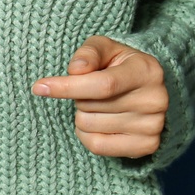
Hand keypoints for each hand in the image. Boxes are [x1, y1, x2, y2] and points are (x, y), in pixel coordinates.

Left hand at [32, 35, 167, 158]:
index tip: (39, 87)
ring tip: (96, 105)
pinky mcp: (147, 146)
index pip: (103, 84)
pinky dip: (87, 135)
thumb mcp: (105, 48)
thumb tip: (76, 70)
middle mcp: (155, 100)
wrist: (147, 89)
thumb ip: (88, 53)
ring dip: (82, 115)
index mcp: (146, 70)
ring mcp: (153, 126)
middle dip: (78, 97)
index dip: (69, 87)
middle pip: (91, 106)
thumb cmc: (119, 65)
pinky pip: (98, 146)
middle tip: (90, 90)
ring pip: (90, 126)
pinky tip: (97, 122)